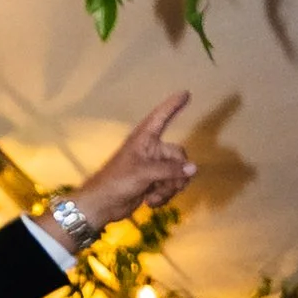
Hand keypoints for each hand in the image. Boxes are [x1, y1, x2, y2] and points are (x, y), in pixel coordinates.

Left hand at [75, 93, 194, 232]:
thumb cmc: (118, 181)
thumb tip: (194, 168)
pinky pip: (171, 186)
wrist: (103, 204)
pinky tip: (150, 201)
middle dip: (176, 175)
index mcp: (145, 139)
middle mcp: (151, 150)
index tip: (186, 93)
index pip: (161, 117)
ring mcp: (153, 167)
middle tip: (166, 186)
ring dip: (169, 189)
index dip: (173, 106)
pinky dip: (163, 196)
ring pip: (177, 175)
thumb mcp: (145, 173)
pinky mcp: (154, 183)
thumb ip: (170, 170)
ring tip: (152, 196)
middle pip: (179, 157)